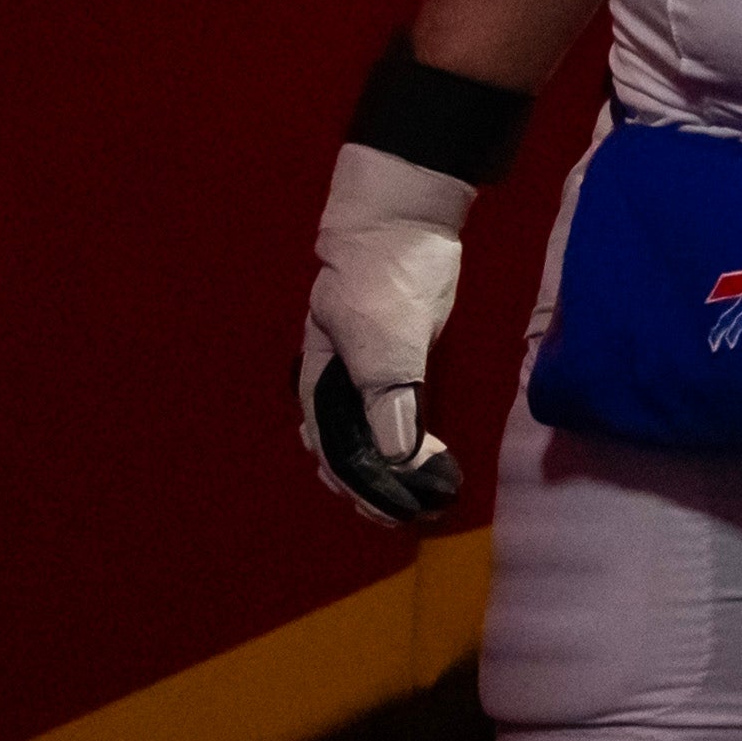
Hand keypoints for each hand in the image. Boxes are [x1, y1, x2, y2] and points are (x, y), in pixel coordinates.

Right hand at [299, 145, 474, 524]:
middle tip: (413, 516)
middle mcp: (336, 390)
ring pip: (370, 440)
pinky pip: (395, 417)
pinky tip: (421, 462)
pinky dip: (406, 444)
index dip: (363, 489)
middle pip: (349, 454)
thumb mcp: (382, 335)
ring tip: (420, 500)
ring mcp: (366, 376)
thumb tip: (397, 456)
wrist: (402, 224)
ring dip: (391, 473)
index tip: (395, 515)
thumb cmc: (381, 277)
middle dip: (375, 490)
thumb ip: (388, 392)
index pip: (337, 454)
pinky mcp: (396, 363)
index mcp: (320, 387)